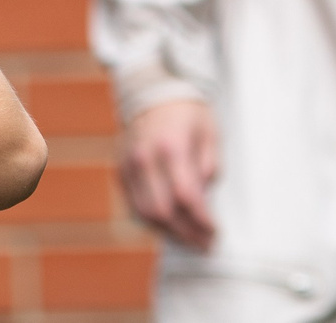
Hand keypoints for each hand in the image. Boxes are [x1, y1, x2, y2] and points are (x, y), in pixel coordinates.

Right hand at [120, 99, 218, 250]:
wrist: (152, 92)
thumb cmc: (187, 113)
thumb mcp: (210, 133)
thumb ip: (209, 167)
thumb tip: (203, 199)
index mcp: (171, 146)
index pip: (186, 196)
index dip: (202, 221)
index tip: (216, 232)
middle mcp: (145, 157)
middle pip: (164, 211)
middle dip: (187, 234)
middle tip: (205, 243)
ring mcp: (129, 164)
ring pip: (145, 213)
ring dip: (169, 233)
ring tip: (189, 239)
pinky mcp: (120, 169)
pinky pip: (133, 205)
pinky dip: (152, 221)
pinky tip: (169, 225)